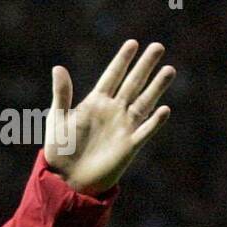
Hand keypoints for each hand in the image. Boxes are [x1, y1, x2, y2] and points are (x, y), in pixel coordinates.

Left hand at [44, 40, 174, 194]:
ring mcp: (122, 128)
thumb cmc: (59, 153)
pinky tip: (164, 110)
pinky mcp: (128, 147)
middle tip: (158, 46)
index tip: (132, 44)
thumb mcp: (57, 121)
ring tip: (169, 70)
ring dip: (156, 87)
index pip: (112, 76)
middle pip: (132, 84)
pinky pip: (144, 131)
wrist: (65, 182)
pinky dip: (154, 122)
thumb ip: (62, 95)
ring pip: (144, 103)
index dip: (122, 60)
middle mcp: (113, 111)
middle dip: (145, 66)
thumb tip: (58, 67)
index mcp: (95, 103)